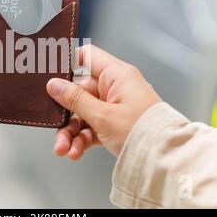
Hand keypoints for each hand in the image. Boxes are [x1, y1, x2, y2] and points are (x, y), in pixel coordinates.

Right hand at [46, 44, 160, 158]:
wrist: (166, 159)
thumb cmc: (144, 132)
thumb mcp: (103, 116)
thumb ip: (76, 99)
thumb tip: (54, 84)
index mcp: (116, 75)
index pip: (87, 57)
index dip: (68, 63)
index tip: (50, 75)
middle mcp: (115, 88)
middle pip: (79, 93)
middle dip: (66, 114)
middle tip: (55, 129)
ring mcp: (115, 107)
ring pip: (84, 114)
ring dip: (71, 132)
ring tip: (64, 150)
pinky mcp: (115, 124)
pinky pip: (92, 127)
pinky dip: (82, 140)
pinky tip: (75, 152)